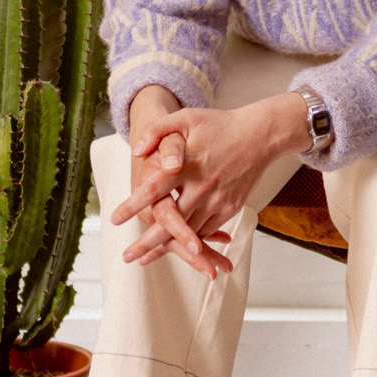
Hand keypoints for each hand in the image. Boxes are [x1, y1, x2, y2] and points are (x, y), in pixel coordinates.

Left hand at [114, 89, 310, 278]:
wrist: (260, 135)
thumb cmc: (220, 125)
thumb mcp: (186, 118)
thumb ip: (158, 130)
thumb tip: (136, 151)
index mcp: (187, 165)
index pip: (154, 188)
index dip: (133, 205)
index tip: (115, 219)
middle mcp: (201, 186)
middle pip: (170, 221)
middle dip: (147, 242)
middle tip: (127, 256)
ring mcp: (218, 200)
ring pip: (190, 232)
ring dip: (168, 248)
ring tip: (145, 259)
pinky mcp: (231, 207)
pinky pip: (207, 229)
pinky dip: (193, 239)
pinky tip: (177, 247)